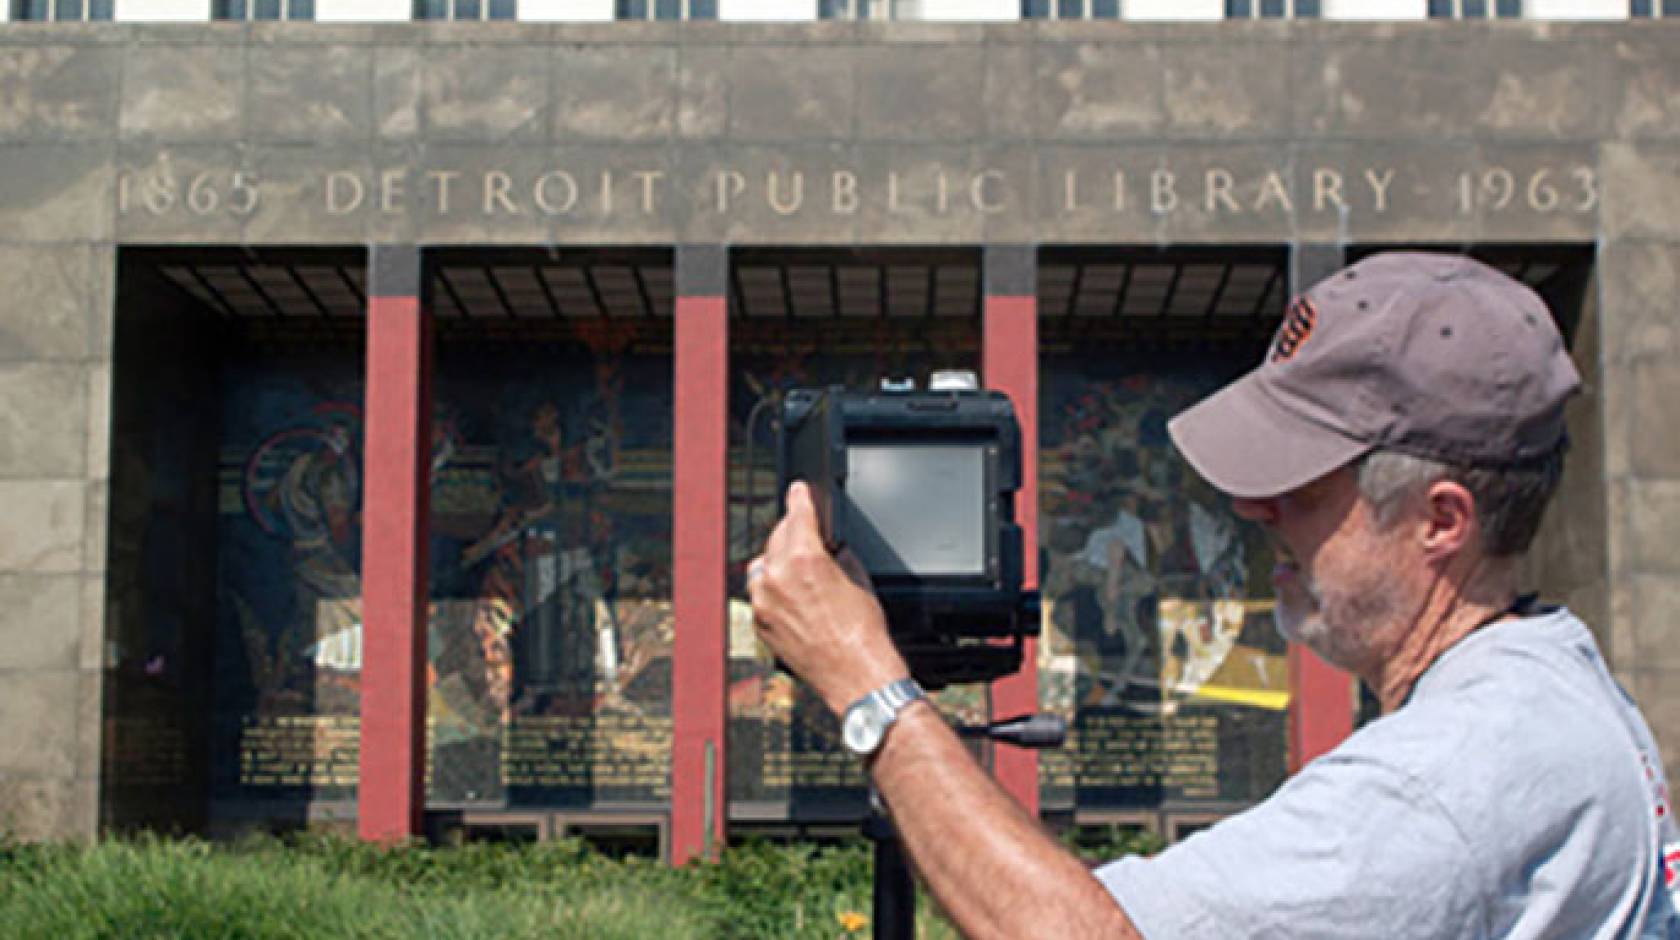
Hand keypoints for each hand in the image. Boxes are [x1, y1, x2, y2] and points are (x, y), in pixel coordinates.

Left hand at [747, 482, 909, 715]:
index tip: (798, 490)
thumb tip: (830, 547)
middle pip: (777, 537)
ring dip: (779, 561)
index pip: (796, 514)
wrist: (855, 675)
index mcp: (804, 559)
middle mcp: (777, 577)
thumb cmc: (862, 634)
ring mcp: (763, 602)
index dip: (799, 497)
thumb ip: (837, 554)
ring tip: (801, 571)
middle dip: (792, 532)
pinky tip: (794, 597)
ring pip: (763, 565)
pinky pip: (760, 594)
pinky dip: (773, 589)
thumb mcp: (858, 579)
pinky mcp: (760, 623)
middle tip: (808, 536)